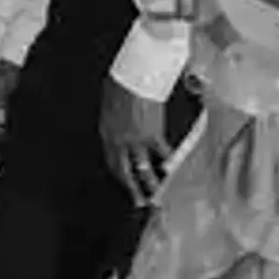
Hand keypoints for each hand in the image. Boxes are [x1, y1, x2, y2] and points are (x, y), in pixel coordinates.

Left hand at [101, 83, 176, 206]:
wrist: (132, 76)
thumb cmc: (121, 83)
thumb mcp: (110, 105)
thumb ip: (115, 121)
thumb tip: (122, 125)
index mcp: (106, 134)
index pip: (113, 162)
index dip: (120, 175)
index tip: (126, 183)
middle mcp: (118, 142)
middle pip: (125, 172)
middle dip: (132, 189)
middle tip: (140, 203)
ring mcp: (135, 141)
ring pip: (143, 170)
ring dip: (151, 185)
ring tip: (157, 197)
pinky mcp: (152, 136)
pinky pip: (161, 155)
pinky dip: (168, 164)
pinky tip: (172, 172)